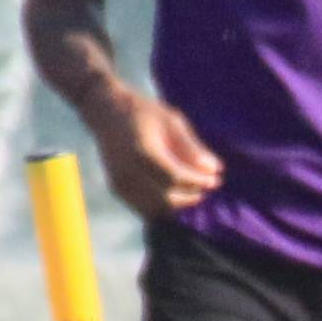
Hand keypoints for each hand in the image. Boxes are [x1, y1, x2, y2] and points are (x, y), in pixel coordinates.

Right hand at [95, 91, 225, 216]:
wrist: (106, 112)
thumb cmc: (143, 113)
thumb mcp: (172, 122)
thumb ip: (192, 148)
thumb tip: (215, 170)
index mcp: (141, 152)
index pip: (175, 178)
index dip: (197, 182)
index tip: (215, 179)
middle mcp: (127, 171)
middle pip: (166, 198)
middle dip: (190, 196)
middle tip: (207, 186)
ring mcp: (119, 183)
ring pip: (156, 208)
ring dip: (178, 203)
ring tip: (194, 190)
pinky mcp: (117, 189)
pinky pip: (144, 208)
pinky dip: (163, 205)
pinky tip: (177, 194)